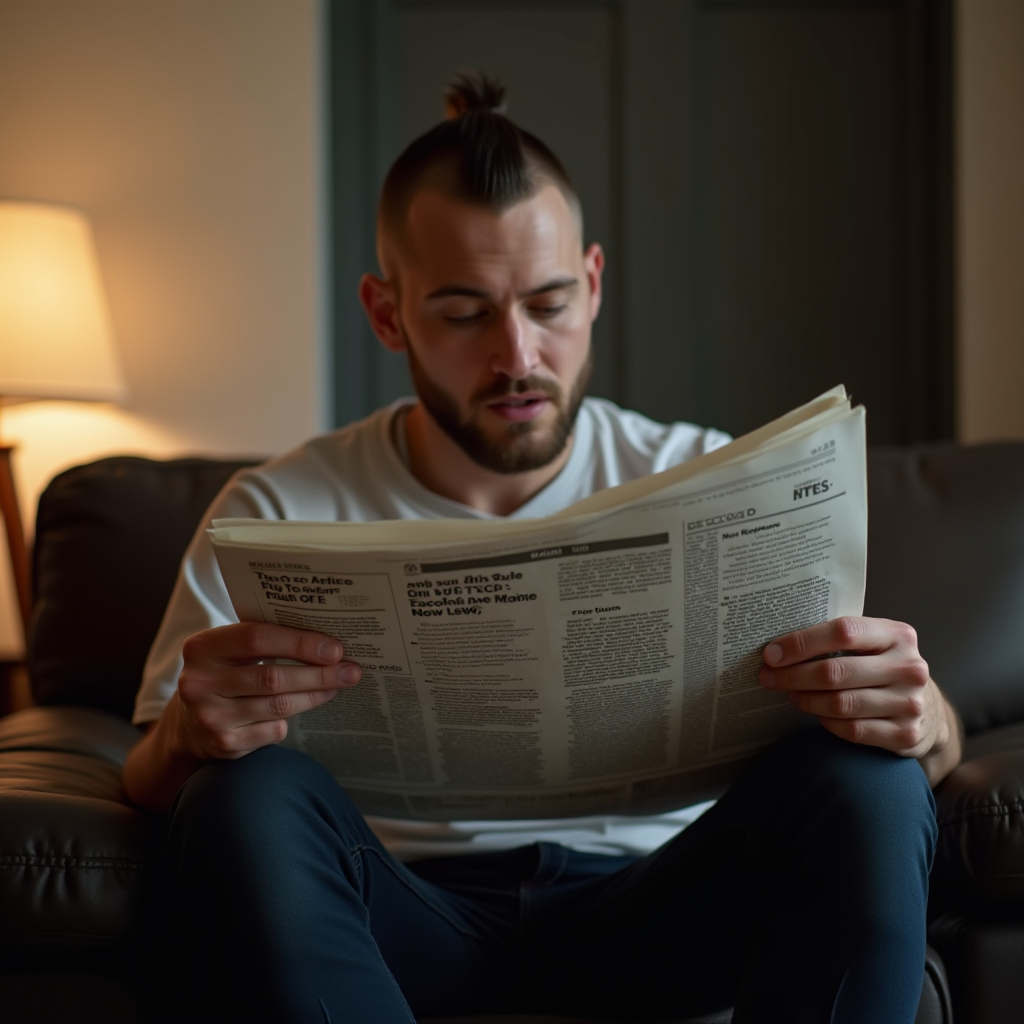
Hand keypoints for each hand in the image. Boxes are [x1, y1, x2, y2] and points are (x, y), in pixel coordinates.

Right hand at [174, 621, 360, 760]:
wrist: (188, 723)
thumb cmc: (224, 674)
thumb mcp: (230, 650)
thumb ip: (265, 641)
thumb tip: (325, 642)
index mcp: (202, 647)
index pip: (258, 638)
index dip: (300, 643)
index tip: (334, 648)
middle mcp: (199, 682)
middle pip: (273, 677)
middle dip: (318, 674)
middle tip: (350, 671)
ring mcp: (209, 716)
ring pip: (278, 705)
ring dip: (314, 695)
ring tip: (336, 686)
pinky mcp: (224, 743)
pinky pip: (274, 729)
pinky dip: (291, 719)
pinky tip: (304, 706)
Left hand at [759, 616, 949, 761]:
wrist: (928, 710)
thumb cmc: (883, 668)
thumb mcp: (873, 645)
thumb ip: (838, 639)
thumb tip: (778, 645)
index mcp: (898, 635)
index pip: (843, 631)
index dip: (801, 642)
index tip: (771, 654)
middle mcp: (910, 667)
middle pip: (835, 671)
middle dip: (792, 675)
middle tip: (767, 678)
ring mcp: (911, 703)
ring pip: (840, 704)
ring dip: (806, 700)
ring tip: (791, 694)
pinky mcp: (907, 734)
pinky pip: (852, 730)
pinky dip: (827, 722)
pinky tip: (817, 714)